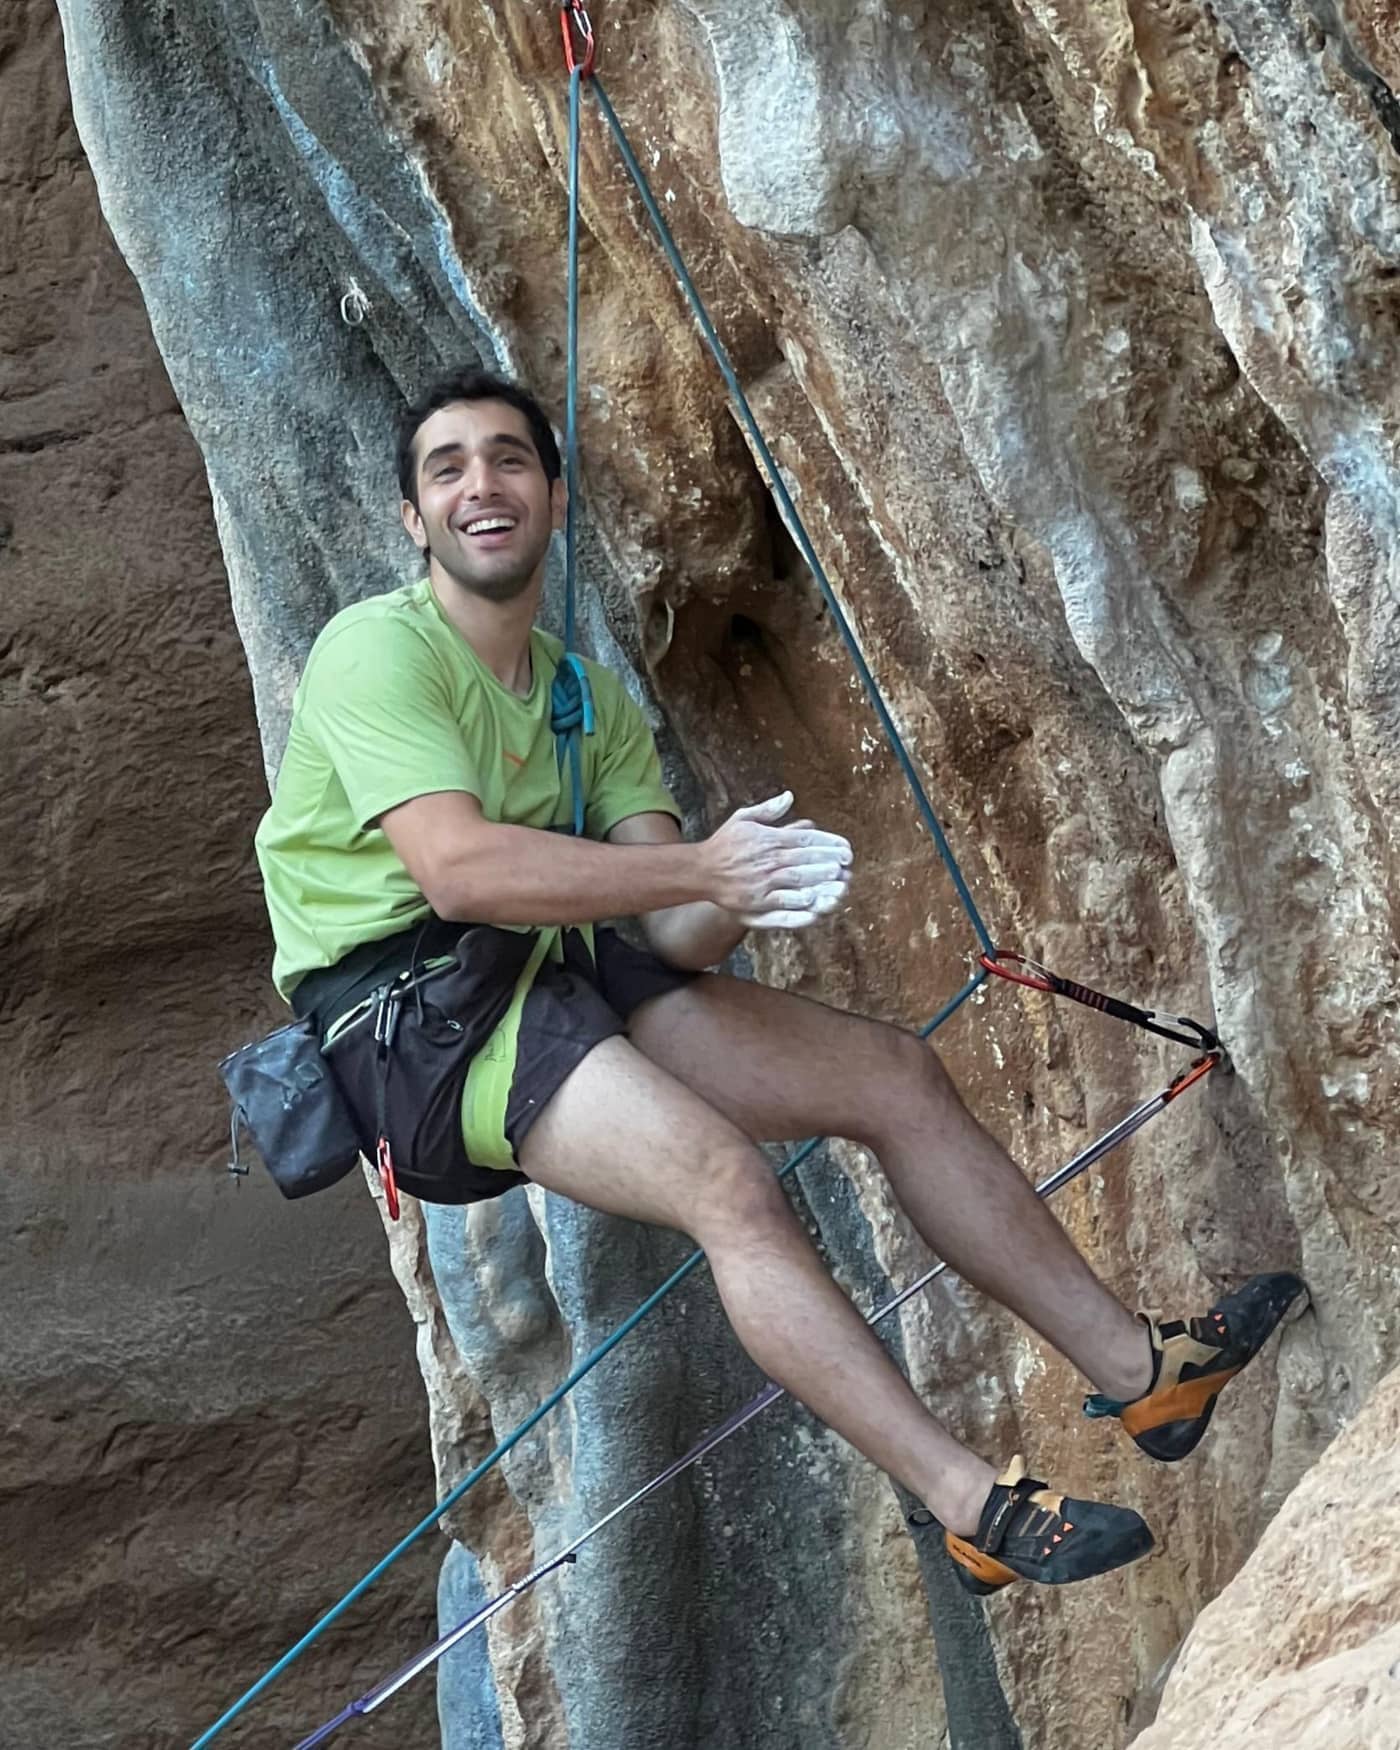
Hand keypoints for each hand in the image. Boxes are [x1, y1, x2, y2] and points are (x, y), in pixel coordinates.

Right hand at [701, 792, 852, 929]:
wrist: (701, 870)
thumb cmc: (725, 843)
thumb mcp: (744, 818)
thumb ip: (769, 810)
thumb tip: (790, 797)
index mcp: (768, 838)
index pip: (805, 840)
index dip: (829, 844)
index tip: (846, 849)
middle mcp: (767, 860)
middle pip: (805, 860)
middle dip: (830, 862)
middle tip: (848, 864)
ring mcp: (762, 882)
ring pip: (798, 881)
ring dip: (821, 881)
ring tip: (841, 882)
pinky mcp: (756, 902)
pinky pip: (783, 904)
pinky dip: (801, 903)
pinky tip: (817, 902)